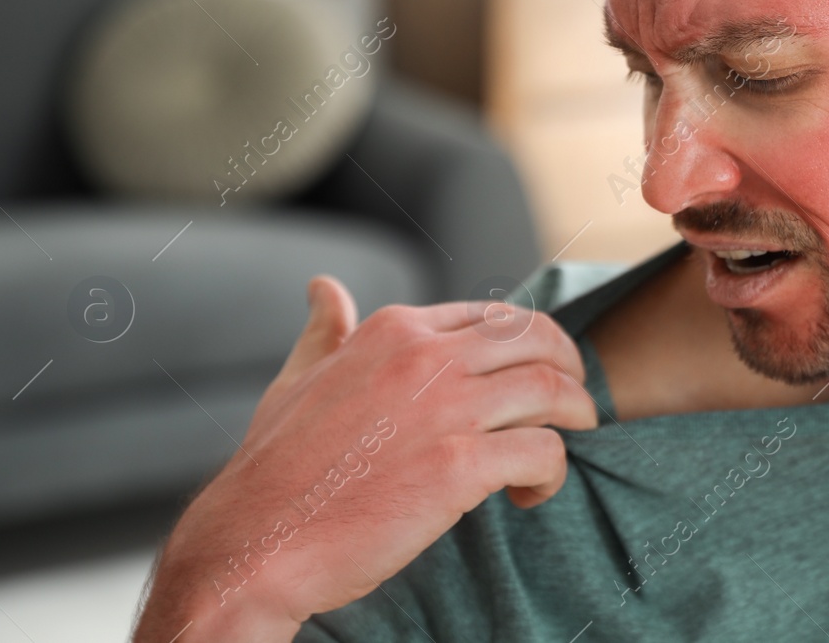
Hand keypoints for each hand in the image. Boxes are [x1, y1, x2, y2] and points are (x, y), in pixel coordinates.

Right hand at [132, 276, 597, 641]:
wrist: (254, 541)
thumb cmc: (275, 468)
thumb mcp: (298, 379)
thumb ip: (324, 331)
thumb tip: (323, 287)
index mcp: (394, 329)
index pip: (493, 316)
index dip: (527, 345)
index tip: (534, 376)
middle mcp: (425, 355)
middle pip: (538, 340)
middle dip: (569, 368)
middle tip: (573, 403)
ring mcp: (444, 408)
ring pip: (553, 389)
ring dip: (574, 416)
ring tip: (565, 443)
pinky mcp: (459, 466)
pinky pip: (543, 452)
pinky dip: (552, 472)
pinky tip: (529, 493)